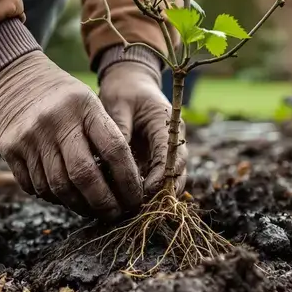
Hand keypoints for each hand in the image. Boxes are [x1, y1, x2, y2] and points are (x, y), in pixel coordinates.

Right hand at [0, 51, 143, 219]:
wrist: (14, 78)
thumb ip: (105, 136)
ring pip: (58, 187)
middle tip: (114, 214)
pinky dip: (53, 198)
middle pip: (84, 175)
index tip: (135, 199)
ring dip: (78, 205)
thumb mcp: (88, 102)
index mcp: (83, 107)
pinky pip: (35, 187)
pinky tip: (65, 197)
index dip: (128, 181)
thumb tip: (124, 183)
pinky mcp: (10, 150)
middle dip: (103, 202)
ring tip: (91, 209)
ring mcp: (30, 137)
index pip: (113, 150)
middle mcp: (55, 122)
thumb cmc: (62, 96)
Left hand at [98, 55, 185, 199]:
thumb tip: (114, 159)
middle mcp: (174, 141)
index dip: (160, 177)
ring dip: (154, 196)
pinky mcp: (155, 158)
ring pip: (169, 181)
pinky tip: (126, 201)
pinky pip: (155, 179)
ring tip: (132, 210)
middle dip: (161, 194)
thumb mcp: (118, 104)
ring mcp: (166, 151)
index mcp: (169, 125)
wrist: (130, 81)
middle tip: (139, 209)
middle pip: (177, 174)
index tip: (143, 192)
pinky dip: (144, 191)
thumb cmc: (124, 90)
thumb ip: (119, 130)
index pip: (172, 157)